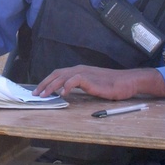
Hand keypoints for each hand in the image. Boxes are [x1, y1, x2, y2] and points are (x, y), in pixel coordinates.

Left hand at [32, 65, 164, 99]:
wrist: (128, 82)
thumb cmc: (112, 85)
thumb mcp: (92, 85)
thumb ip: (80, 86)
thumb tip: (66, 92)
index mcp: (79, 70)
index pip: (58, 73)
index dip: (47, 81)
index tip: (39, 90)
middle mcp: (79, 69)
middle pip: (56, 74)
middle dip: (44, 84)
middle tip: (36, 94)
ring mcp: (85, 73)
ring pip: (62, 77)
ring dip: (51, 86)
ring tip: (44, 95)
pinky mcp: (91, 79)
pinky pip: (75, 80)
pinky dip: (66, 86)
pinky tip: (63, 94)